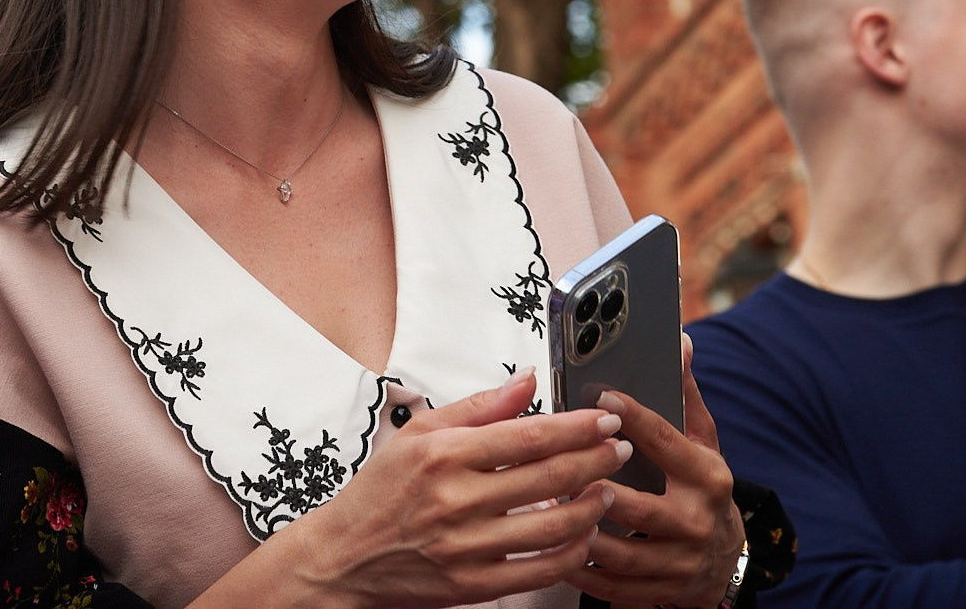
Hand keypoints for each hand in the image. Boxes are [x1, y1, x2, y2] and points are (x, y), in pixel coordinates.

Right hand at [261, 372, 632, 608]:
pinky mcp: (473, 584)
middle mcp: (455, 499)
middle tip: (620, 449)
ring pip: (552, 524)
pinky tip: (583, 535)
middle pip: (548, 475)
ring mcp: (466, 545)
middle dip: (596, 459)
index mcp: (443, 454)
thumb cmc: (381, 491)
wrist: (345, 556)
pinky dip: (571, 552)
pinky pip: (540, 569)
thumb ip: (478, 406)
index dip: (576, 426)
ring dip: (591, 506)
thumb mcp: (419, 434)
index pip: (527, 435)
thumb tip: (527, 380)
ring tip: (606, 490)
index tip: (606, 419)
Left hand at [566, 334, 743, 608]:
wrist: (728, 561)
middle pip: (638, 508)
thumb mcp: (703, 441)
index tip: (600, 398)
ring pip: (621, 553)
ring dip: (580, 533)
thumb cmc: (702, 488)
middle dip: (594, 491)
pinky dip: (582, 573)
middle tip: (555, 469)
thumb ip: (685, 395)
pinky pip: (615, 588)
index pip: (665, 443)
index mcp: (706, 476)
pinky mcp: (662, 592)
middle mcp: (696, 521)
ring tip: (545, 511)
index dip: (634, 419)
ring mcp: (680, 562)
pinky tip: (555, 552)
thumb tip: (679, 341)